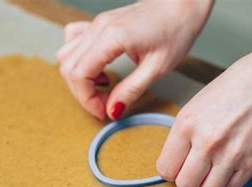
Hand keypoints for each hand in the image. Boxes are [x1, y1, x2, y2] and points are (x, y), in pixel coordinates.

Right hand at [56, 0, 212, 119]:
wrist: (184, 3)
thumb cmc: (176, 29)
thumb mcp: (157, 68)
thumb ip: (131, 90)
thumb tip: (112, 110)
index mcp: (112, 37)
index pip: (79, 74)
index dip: (86, 99)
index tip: (102, 112)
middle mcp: (99, 27)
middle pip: (68, 66)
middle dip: (83, 92)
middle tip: (104, 105)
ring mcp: (98, 23)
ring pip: (67, 54)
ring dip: (79, 78)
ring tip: (103, 88)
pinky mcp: (101, 23)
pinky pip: (75, 41)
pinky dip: (79, 60)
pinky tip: (99, 68)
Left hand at [156, 49, 251, 186]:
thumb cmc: (234, 89)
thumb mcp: (196, 106)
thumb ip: (183, 137)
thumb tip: (176, 164)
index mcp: (187, 125)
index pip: (165, 169)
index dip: (172, 170)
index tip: (179, 166)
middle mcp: (207, 143)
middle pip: (185, 185)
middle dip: (189, 180)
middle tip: (197, 169)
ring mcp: (231, 155)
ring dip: (209, 184)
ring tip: (215, 168)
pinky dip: (229, 182)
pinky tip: (232, 165)